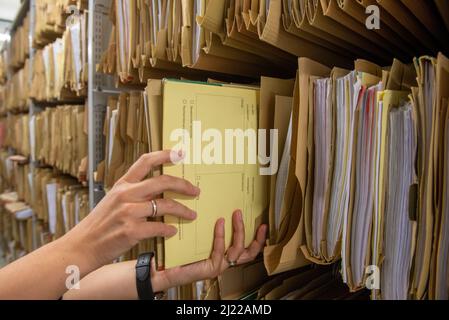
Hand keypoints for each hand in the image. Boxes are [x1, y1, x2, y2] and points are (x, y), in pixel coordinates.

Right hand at [64, 150, 199, 268]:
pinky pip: (159, 227)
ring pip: (165, 205)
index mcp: (122, 185)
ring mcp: (128, 212)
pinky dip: (169, 229)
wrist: (81, 247)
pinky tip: (173, 231)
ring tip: (191, 214)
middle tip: (195, 190)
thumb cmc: (99, 225)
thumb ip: (133, 193)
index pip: (145, 161)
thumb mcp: (112, 201)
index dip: (165, 154)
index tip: (180, 153)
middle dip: (184, 185)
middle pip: (163, 181)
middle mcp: (126, 195)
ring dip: (183, 210)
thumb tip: (158, 191)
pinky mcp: (131, 231)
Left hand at [151, 210, 266, 291]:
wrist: (165, 269)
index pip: (248, 249)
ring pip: (237, 250)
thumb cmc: (180, 253)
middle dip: (254, 235)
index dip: (258, 239)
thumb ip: (211, 229)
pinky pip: (220, 250)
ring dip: (239, 231)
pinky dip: (221, 236)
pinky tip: (219, 223)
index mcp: (225, 255)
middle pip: (249, 252)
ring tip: (236, 214)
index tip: (263, 224)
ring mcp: (219, 267)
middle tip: (250, 217)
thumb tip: (218, 208)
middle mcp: (225, 262)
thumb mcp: (200, 237)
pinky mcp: (211, 269)